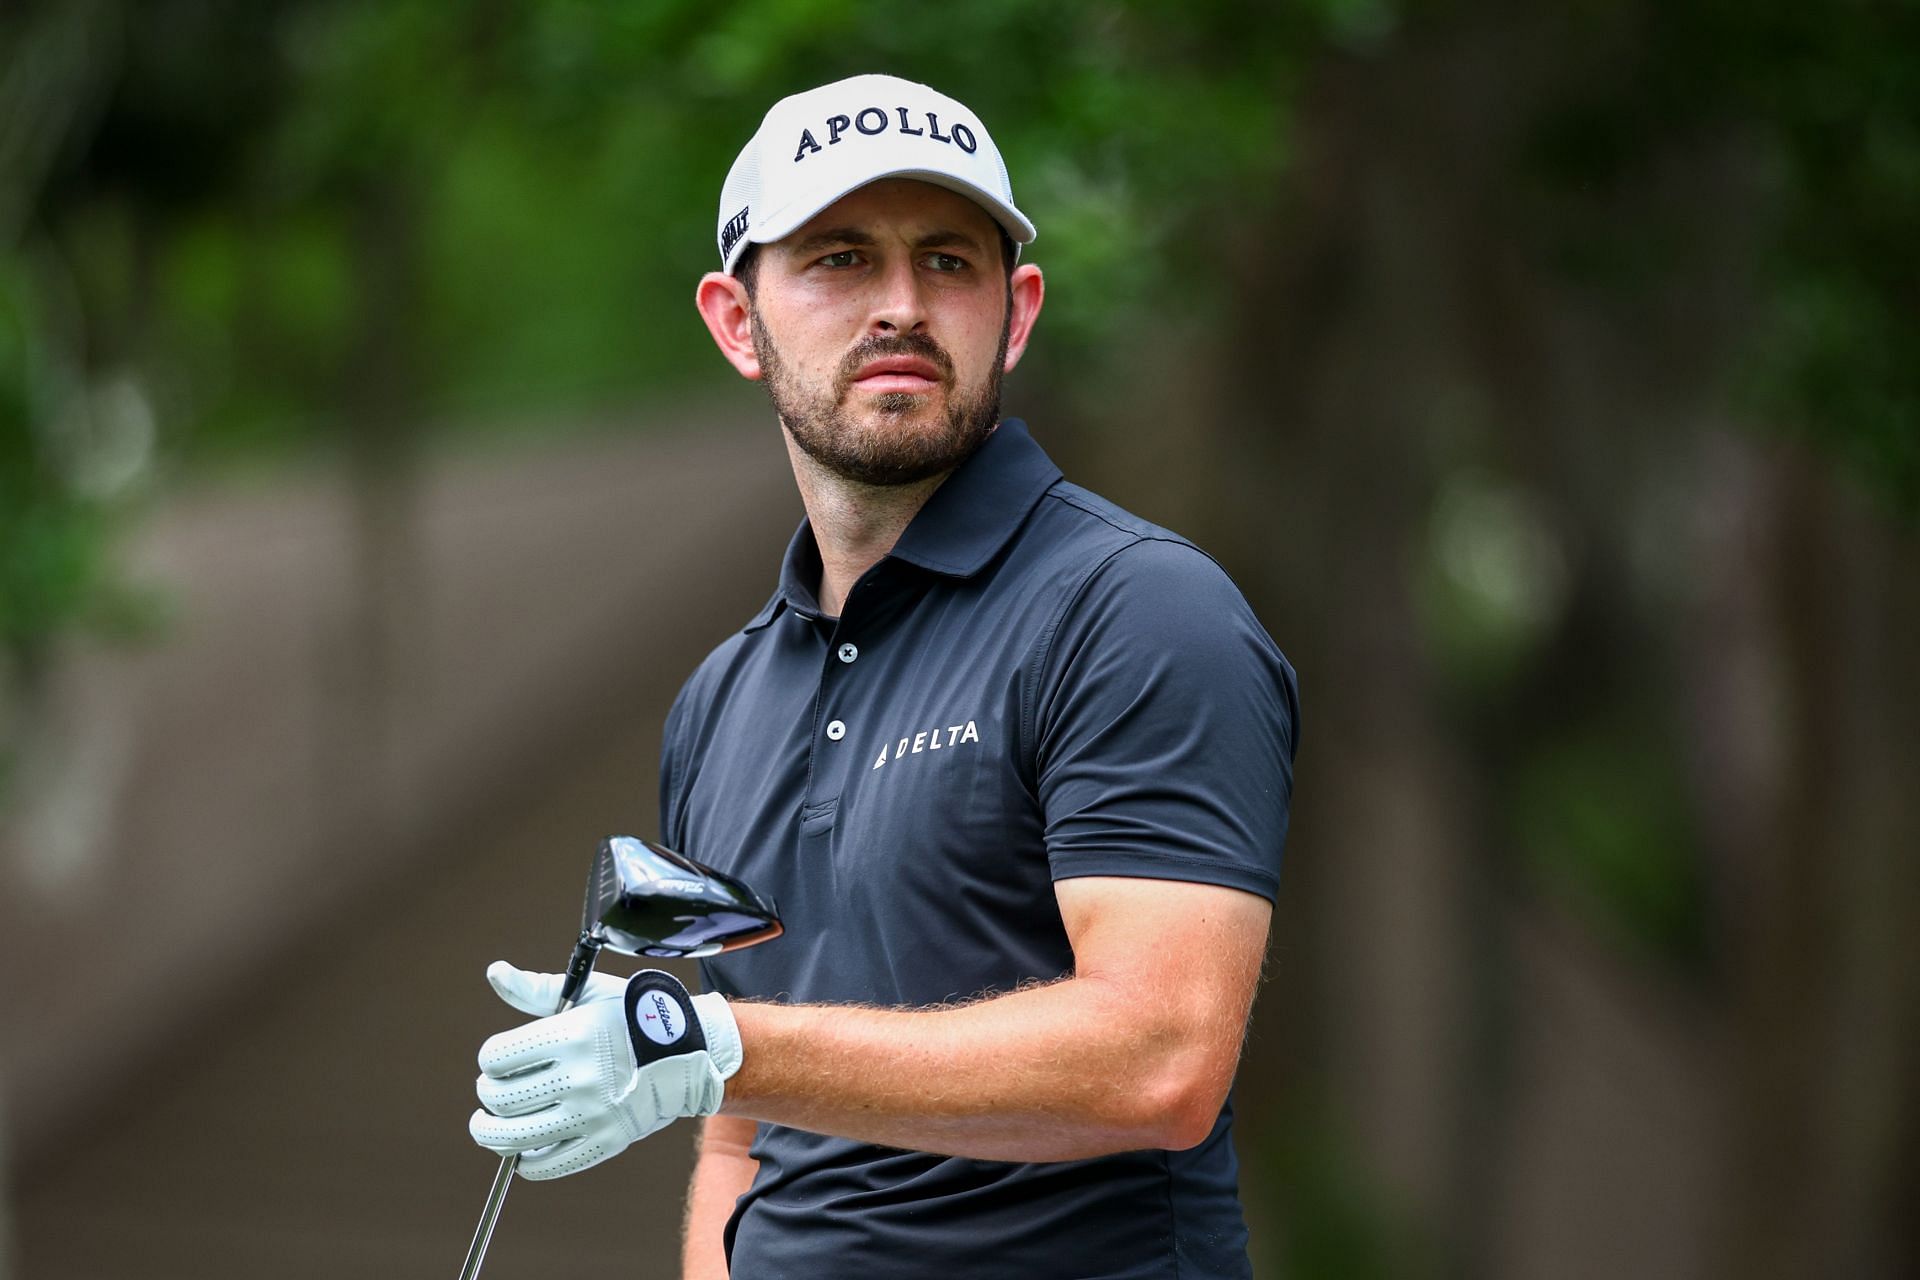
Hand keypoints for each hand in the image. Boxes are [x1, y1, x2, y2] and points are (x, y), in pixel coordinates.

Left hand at [468, 962, 741, 1179]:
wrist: (689, 1052)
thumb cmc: (632, 1017)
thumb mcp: (588, 993)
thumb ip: (537, 989)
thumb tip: (495, 973)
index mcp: (573, 1035)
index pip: (498, 1057)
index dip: (491, 1059)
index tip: (500, 1060)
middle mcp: (580, 1076)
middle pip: (500, 1098)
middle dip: (489, 1094)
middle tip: (495, 1091)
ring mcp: (593, 1114)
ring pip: (515, 1137)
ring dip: (490, 1133)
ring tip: (488, 1126)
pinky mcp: (605, 1142)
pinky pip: (549, 1165)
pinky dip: (527, 1162)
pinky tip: (524, 1150)